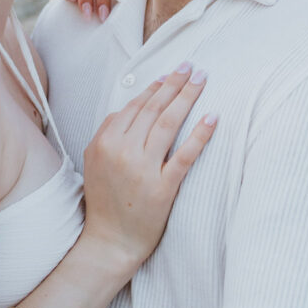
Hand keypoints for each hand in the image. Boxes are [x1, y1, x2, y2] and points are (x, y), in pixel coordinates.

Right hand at [81, 65, 215, 270]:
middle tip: (191, 66)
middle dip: (174, 84)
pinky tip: (212, 117)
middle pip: (154, 109)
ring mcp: (143, 169)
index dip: (155, 87)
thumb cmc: (104, 200)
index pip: (135, 106)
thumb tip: (131, 106)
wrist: (110, 241)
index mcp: (105, 142)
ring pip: (169, 124)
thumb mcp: (94, 160)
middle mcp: (123, 151)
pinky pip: (184, 155)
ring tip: (202, 80)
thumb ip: (108, 132)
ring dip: (187, 97)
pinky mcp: (162, 188)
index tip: (171, 73)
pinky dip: (199, 134)